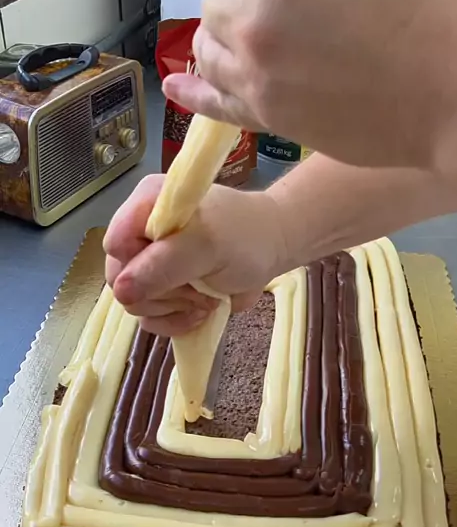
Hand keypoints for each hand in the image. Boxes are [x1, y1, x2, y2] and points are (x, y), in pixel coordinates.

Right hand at [103, 175, 285, 336]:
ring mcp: (151, 265)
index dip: (137, 263)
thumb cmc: (244, 237)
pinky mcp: (163, 291)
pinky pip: (150, 318)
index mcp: (146, 205)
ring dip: (174, 306)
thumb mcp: (207, 246)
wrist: (271, 249)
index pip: (115, 243)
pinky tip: (201, 311)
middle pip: (120, 278)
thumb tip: (122, 291)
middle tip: (197, 284)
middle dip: (160, 290)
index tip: (173, 268)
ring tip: (205, 295)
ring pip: (135, 302)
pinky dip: (175, 321)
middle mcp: (141, 233)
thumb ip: (163, 265)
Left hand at [163, 0, 456, 172]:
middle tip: (274, 2)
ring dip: (221, 38)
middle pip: (212, 2)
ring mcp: (256, 77)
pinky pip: (213, 105)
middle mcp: (251, 24)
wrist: (454, 90)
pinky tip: (179, 86)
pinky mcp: (268, 118)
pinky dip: (193, 92)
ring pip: (207, 50)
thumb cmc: (426, 7)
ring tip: (244, 37)